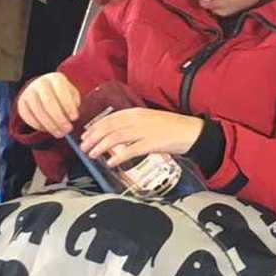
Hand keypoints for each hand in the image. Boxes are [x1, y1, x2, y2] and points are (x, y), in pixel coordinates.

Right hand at [16, 72, 81, 137]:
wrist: (44, 89)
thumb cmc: (62, 94)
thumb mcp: (71, 94)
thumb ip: (73, 103)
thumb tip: (70, 117)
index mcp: (55, 78)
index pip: (61, 91)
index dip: (68, 106)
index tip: (74, 118)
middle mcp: (40, 83)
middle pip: (48, 102)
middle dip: (59, 118)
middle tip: (67, 129)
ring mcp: (29, 92)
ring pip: (38, 111)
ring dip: (50, 125)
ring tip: (60, 133)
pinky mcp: (21, 103)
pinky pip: (28, 117)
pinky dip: (38, 126)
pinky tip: (48, 129)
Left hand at [80, 108, 203, 168]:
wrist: (192, 132)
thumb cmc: (171, 128)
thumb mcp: (149, 121)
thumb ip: (133, 126)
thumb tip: (115, 135)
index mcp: (137, 112)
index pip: (110, 119)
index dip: (95, 127)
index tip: (85, 135)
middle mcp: (138, 119)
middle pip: (109, 128)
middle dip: (93, 138)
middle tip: (83, 147)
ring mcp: (145, 131)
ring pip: (116, 138)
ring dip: (101, 147)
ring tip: (92, 155)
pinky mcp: (152, 143)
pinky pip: (131, 150)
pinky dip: (119, 157)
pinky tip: (110, 163)